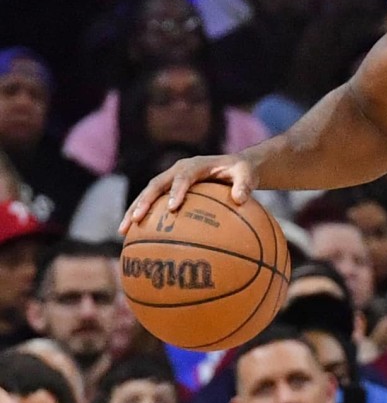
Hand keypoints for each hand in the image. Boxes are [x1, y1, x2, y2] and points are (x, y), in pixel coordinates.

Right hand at [119, 154, 256, 234]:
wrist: (235, 166)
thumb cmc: (242, 171)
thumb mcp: (247, 174)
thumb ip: (245, 184)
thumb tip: (240, 199)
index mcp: (196, 165)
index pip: (183, 176)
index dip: (176, 190)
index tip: (172, 207)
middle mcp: (178, 170)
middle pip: (156, 184)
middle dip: (144, 201)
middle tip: (135, 219)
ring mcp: (171, 179)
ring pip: (148, 194)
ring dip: (134, 210)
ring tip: (123, 231)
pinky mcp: (168, 190)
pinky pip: (153, 203)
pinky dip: (142, 217)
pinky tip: (133, 237)